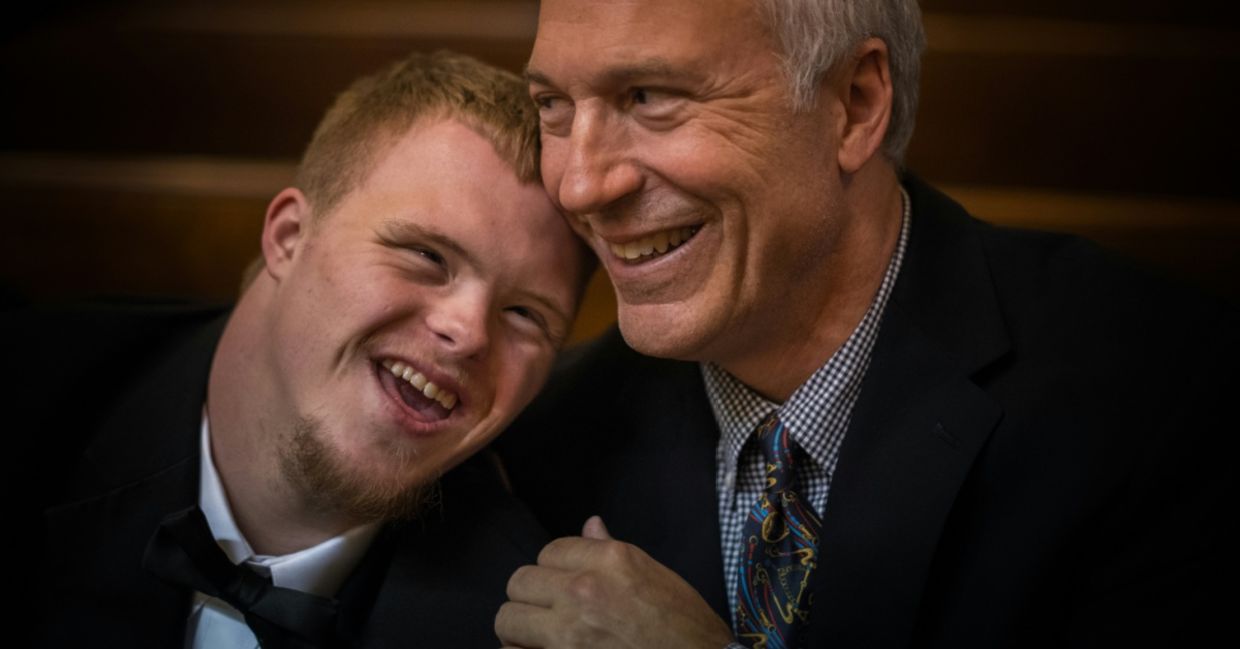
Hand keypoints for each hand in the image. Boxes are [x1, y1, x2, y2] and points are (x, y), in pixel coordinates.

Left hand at [496, 516, 734, 648]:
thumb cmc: (685, 625)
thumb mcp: (655, 575)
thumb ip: (612, 551)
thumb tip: (589, 526)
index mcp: (610, 560)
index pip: (549, 552)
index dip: (555, 570)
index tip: (565, 586)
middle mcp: (583, 590)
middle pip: (520, 581)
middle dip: (530, 597)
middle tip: (546, 613)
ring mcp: (568, 633)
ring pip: (507, 619)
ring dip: (518, 629)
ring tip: (537, 637)